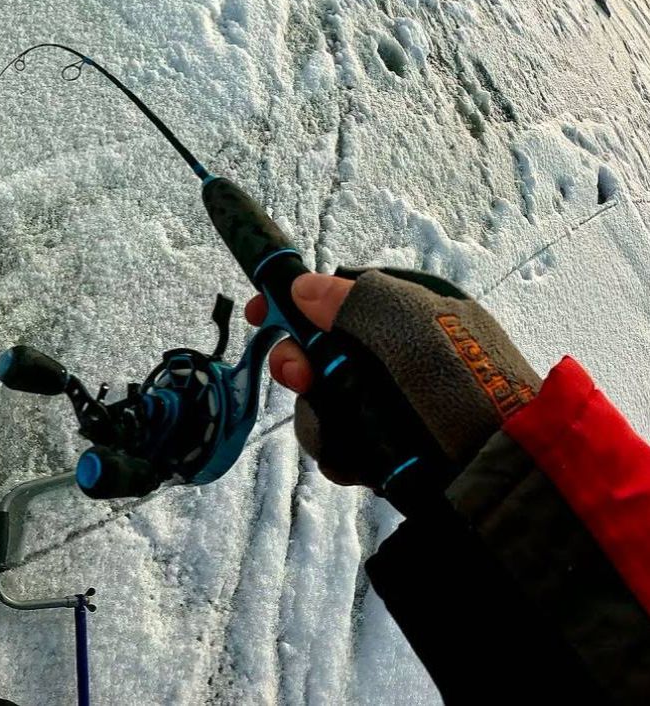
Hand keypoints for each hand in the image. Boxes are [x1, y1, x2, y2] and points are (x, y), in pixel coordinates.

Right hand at [245, 268, 539, 493]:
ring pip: (318, 401)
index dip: (292, 303)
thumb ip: (354, 299)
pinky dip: (341, 451)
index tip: (259, 315)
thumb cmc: (466, 387)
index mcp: (406, 315)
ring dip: (322, 418)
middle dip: (298, 365)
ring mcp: (385, 403)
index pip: (335, 297)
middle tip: (301, 379)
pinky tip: (362, 459)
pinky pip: (335, 441)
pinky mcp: (381, 446)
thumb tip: (302, 287)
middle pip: (314, 351)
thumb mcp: (412, 325)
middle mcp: (391, 357)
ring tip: (349, 433)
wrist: (500, 473)